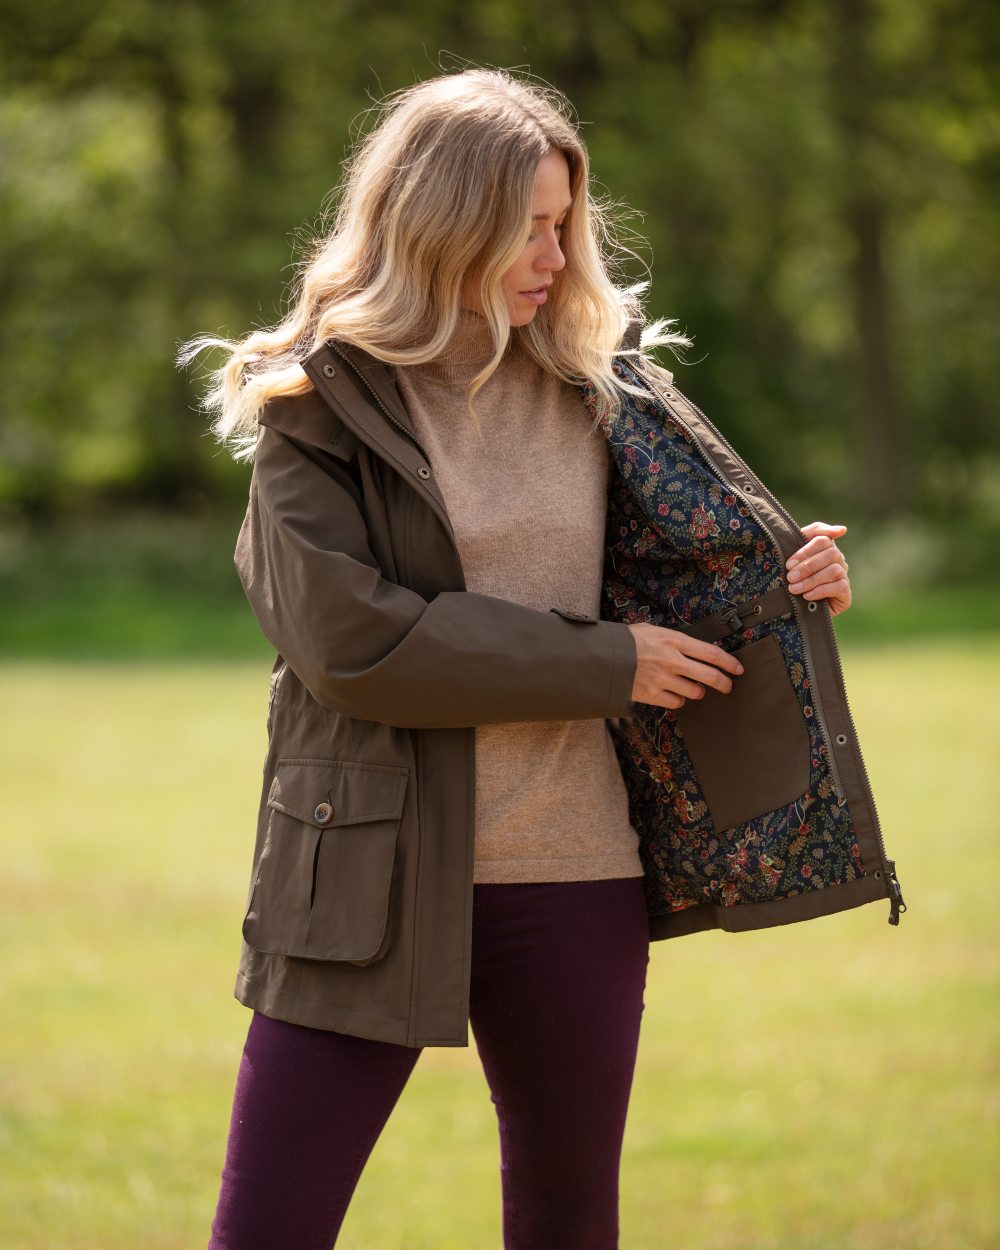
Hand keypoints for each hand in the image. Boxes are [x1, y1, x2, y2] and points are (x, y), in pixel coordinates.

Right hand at [626, 623, 745, 709]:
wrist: (602, 657)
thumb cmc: (626, 641)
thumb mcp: (652, 630)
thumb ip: (673, 640)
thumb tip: (691, 649)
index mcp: (673, 640)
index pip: (711, 653)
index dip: (729, 662)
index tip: (737, 668)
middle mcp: (672, 661)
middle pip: (709, 676)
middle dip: (723, 683)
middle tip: (727, 686)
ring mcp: (662, 679)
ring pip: (694, 692)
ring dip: (697, 691)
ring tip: (693, 687)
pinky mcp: (652, 695)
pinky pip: (676, 702)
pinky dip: (678, 699)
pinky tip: (674, 693)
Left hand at [785, 522, 851, 616]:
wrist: (793, 607)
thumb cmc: (794, 577)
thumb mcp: (797, 555)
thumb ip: (813, 533)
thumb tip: (843, 529)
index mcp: (826, 548)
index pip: (823, 540)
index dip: (806, 551)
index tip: (789, 564)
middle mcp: (838, 560)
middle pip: (830, 554)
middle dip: (807, 566)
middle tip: (790, 577)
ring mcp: (844, 576)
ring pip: (834, 571)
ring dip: (811, 580)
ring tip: (794, 588)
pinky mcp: (846, 594)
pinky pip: (839, 586)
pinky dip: (820, 591)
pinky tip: (807, 596)